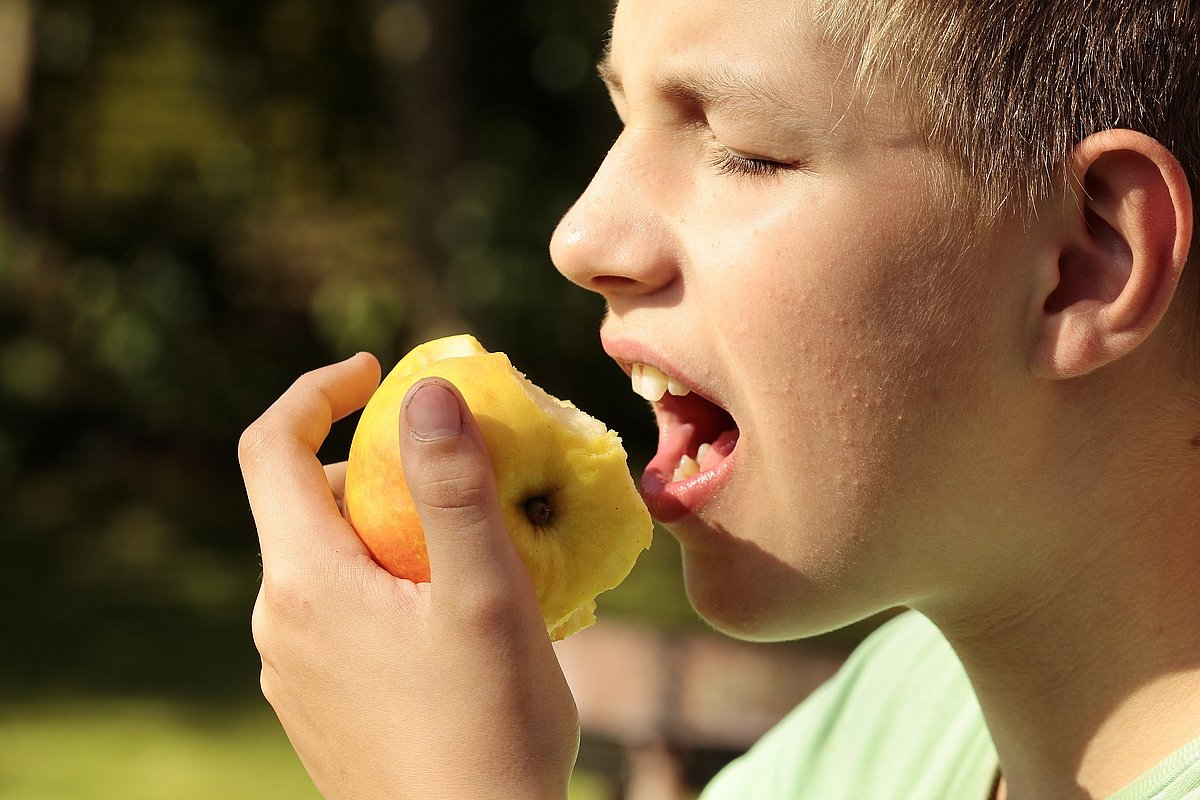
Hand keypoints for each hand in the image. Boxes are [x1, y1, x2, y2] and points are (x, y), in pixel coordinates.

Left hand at [240, 353, 579, 799]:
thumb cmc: (488, 728)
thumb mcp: (485, 595)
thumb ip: (453, 486)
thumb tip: (427, 390)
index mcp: (305, 582)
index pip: (270, 448)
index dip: (316, 390)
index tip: (377, 372)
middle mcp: (279, 623)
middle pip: (304, 504)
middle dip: (372, 465)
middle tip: (454, 467)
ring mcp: (293, 672)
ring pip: (326, 562)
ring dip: (384, 528)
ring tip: (467, 548)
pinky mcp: (318, 707)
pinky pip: (337, 613)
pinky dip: (383, 582)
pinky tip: (450, 618)